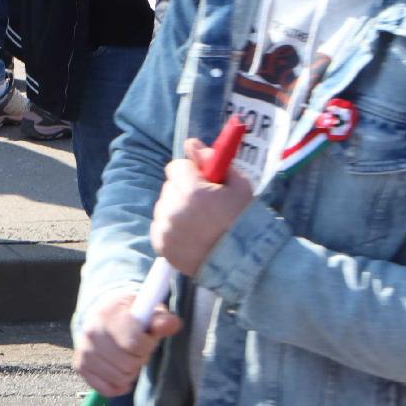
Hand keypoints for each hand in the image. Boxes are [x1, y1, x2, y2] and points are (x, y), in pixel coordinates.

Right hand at [74, 291, 182, 396]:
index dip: (147, 346)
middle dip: (139, 359)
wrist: (100, 314)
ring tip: (127, 358)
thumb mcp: (147, 311)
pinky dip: (117, 386)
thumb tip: (172, 324)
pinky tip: (120, 372)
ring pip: (119, 379)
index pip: (134, 345)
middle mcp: (91, 333)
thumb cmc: (129, 314)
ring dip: (129, 372)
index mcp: (108, 316)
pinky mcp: (80, 366)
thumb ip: (161, 320)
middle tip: (136, 349)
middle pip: (128, 365)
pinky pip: (106, 389)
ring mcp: (84, 351)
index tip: (146, 338)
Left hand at [150, 150, 254, 277]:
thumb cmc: (244, 220)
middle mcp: (172, 208)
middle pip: (170, 187)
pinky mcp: (160, 245)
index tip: (204, 183)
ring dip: (177, 209)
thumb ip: (212, 161)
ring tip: (200, 224)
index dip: (192, 173)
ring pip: (164, 206)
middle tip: (205, 206)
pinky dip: (171, 228)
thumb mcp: (238, 185)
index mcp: (190, 190)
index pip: (177, 166)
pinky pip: (160, 226)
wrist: (244, 262)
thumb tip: (191, 143)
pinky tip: (191, 235)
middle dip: (185, 191)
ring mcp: (164, 228)